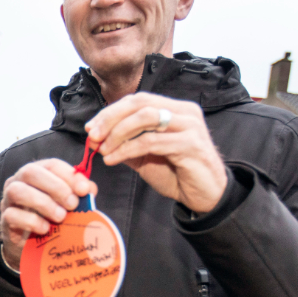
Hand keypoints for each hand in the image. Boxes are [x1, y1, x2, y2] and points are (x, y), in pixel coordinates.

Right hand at [0, 159, 96, 268]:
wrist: (32, 244)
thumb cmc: (51, 218)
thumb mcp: (68, 204)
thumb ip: (79, 194)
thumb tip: (89, 188)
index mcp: (37, 173)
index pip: (50, 164)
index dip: (69, 175)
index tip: (84, 190)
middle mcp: (18, 181)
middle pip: (30, 172)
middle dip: (56, 187)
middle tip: (72, 204)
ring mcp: (8, 200)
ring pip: (18, 191)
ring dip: (43, 203)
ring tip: (60, 217)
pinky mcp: (5, 220)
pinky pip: (12, 215)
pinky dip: (32, 222)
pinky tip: (46, 229)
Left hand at [85, 93, 227, 212]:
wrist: (205, 196)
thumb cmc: (178, 174)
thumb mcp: (146, 156)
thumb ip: (126, 144)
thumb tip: (97, 139)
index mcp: (175, 109)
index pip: (138, 100)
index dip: (111, 111)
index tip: (91, 127)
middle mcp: (185, 112)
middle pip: (140, 103)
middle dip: (111, 118)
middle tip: (93, 136)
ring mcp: (190, 126)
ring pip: (145, 118)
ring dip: (118, 133)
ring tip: (103, 150)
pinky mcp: (190, 144)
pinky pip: (151, 142)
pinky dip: (126, 149)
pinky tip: (113, 159)